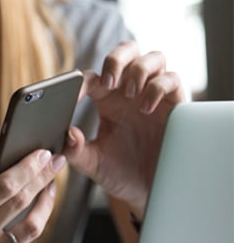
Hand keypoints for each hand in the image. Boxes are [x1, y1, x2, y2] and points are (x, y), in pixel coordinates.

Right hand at [0, 153, 64, 242]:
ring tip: (50, 188)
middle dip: (43, 177)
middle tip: (56, 161)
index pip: (3, 187)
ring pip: (33, 227)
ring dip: (46, 204)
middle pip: (22, 202)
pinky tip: (24, 217)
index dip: (27, 168)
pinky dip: (25, 228)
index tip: (42, 154)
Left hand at [64, 41, 185, 217]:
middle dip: (117, 58)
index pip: (91, 78)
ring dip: (138, 70)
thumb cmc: (119, 173)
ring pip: (152, 57)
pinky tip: (146, 108)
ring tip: (129, 94)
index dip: (80, 82)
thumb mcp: (93, 164)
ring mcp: (153, 94)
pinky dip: (158, 87)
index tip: (74, 96)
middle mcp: (130, 92)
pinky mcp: (175, 104)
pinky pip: (172, 79)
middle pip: (126, 51)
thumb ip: (76, 151)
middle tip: (110, 82)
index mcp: (106, 100)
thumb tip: (67, 134)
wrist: (148, 191)